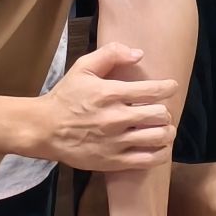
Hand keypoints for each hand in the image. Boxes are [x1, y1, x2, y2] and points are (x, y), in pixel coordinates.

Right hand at [32, 42, 178, 171]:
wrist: (44, 129)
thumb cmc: (66, 97)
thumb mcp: (83, 68)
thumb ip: (111, 54)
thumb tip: (139, 54)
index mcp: (110, 94)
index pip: (152, 91)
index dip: (168, 87)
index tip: (171, 86)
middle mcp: (115, 118)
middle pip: (159, 115)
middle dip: (165, 111)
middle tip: (161, 111)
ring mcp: (115, 142)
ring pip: (158, 138)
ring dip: (167, 131)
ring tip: (164, 128)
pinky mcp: (112, 162)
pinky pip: (148, 160)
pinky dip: (160, 153)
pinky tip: (158, 147)